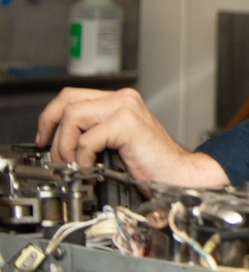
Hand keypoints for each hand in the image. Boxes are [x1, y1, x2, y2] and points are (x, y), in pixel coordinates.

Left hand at [36, 87, 229, 187]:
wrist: (179, 175)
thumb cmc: (152, 164)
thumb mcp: (116, 143)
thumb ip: (93, 133)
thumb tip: (60, 141)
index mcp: (120, 101)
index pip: (72, 96)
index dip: (51, 117)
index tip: (45, 139)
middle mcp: (123, 99)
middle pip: (67, 101)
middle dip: (52, 131)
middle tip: (56, 156)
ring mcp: (126, 108)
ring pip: (72, 117)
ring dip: (66, 147)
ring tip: (75, 166)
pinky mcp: (127, 124)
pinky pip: (87, 140)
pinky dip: (83, 159)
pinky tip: (93, 171)